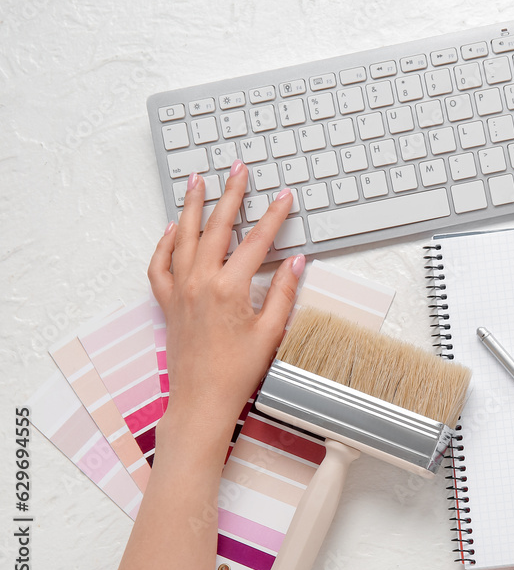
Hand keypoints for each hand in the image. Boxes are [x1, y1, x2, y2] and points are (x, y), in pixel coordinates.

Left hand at [147, 162, 304, 467]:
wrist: (202, 400)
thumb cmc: (237, 372)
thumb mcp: (271, 331)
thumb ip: (284, 292)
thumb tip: (296, 262)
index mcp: (230, 289)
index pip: (257, 241)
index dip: (274, 216)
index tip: (284, 197)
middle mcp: (200, 283)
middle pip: (217, 227)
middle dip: (230, 194)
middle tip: (238, 169)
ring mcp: (180, 291)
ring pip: (184, 237)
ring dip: (192, 206)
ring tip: (197, 181)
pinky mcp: (168, 302)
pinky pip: (161, 264)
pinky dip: (166, 242)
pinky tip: (174, 228)